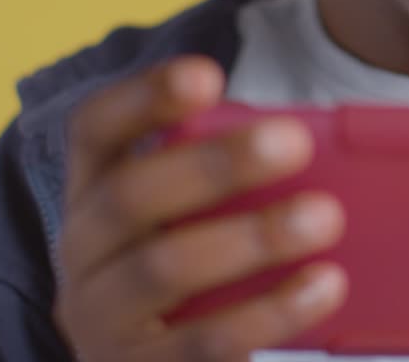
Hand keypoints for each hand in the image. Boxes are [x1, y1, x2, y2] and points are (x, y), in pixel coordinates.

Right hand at [53, 56, 346, 361]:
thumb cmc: (202, 277)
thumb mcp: (199, 219)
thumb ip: (234, 182)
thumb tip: (324, 145)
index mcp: (93, 194)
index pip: (94, 129)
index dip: (142, 96)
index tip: (208, 74)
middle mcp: (82, 254)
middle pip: (129, 196)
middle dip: (214, 164)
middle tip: (294, 141)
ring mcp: (101, 323)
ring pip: (161, 269)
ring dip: (249, 238)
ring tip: (325, 216)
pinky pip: (200, 347)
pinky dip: (268, 313)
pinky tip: (323, 286)